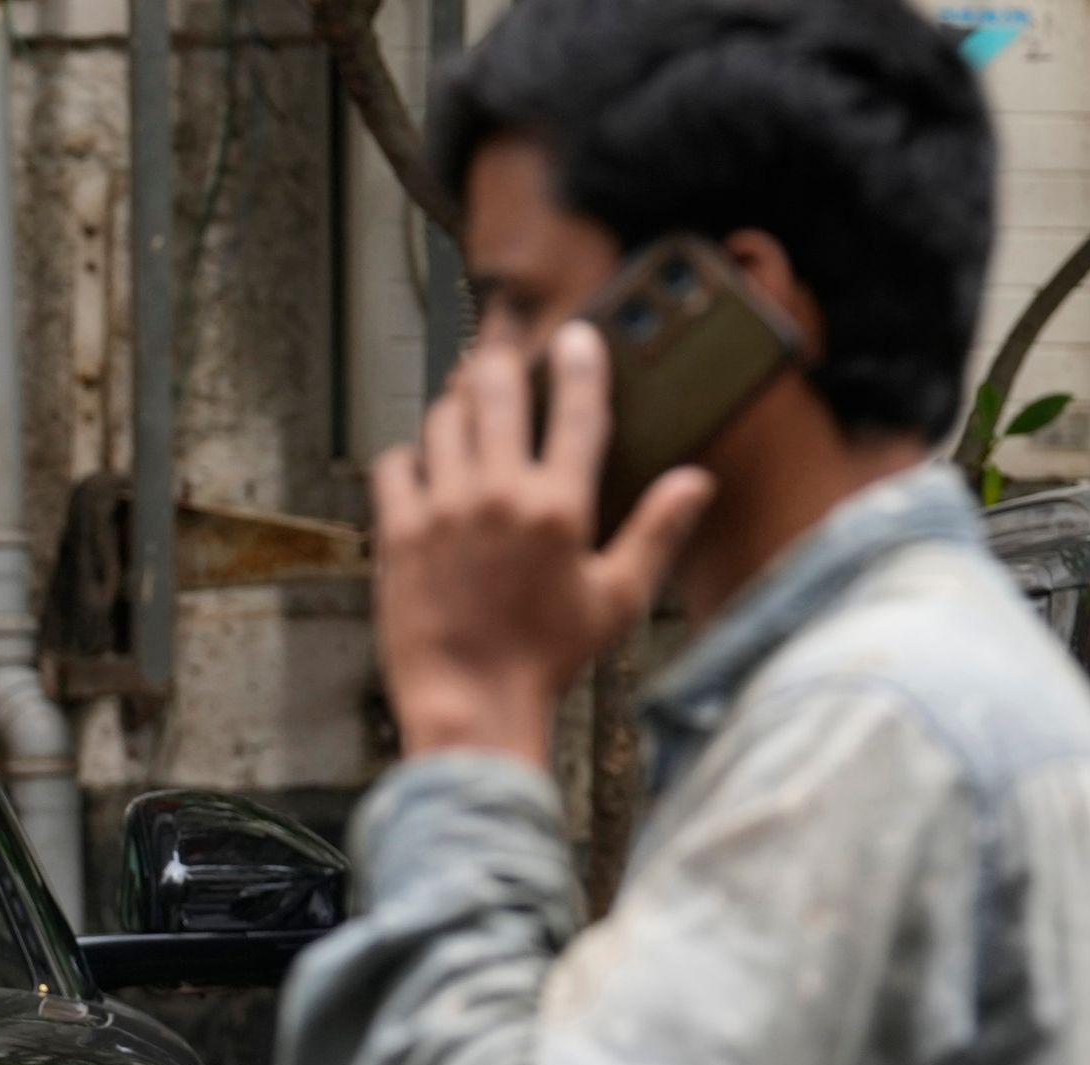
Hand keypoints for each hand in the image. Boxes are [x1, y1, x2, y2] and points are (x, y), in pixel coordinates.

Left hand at [370, 321, 713, 767]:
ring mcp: (443, 512)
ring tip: (462, 411)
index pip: (577, 411)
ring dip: (453, 408)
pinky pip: (392, 467)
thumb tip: (697, 481)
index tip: (576, 336)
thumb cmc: (547, 658)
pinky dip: (405, 459)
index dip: (579, 363)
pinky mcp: (398, 534)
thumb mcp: (618, 599)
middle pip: (496, 392)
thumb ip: (657, 531)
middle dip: (500, 363)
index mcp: (560, 507)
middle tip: (500, 358)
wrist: (471, 703)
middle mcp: (500, 497)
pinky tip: (418, 469)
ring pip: (441, 421)